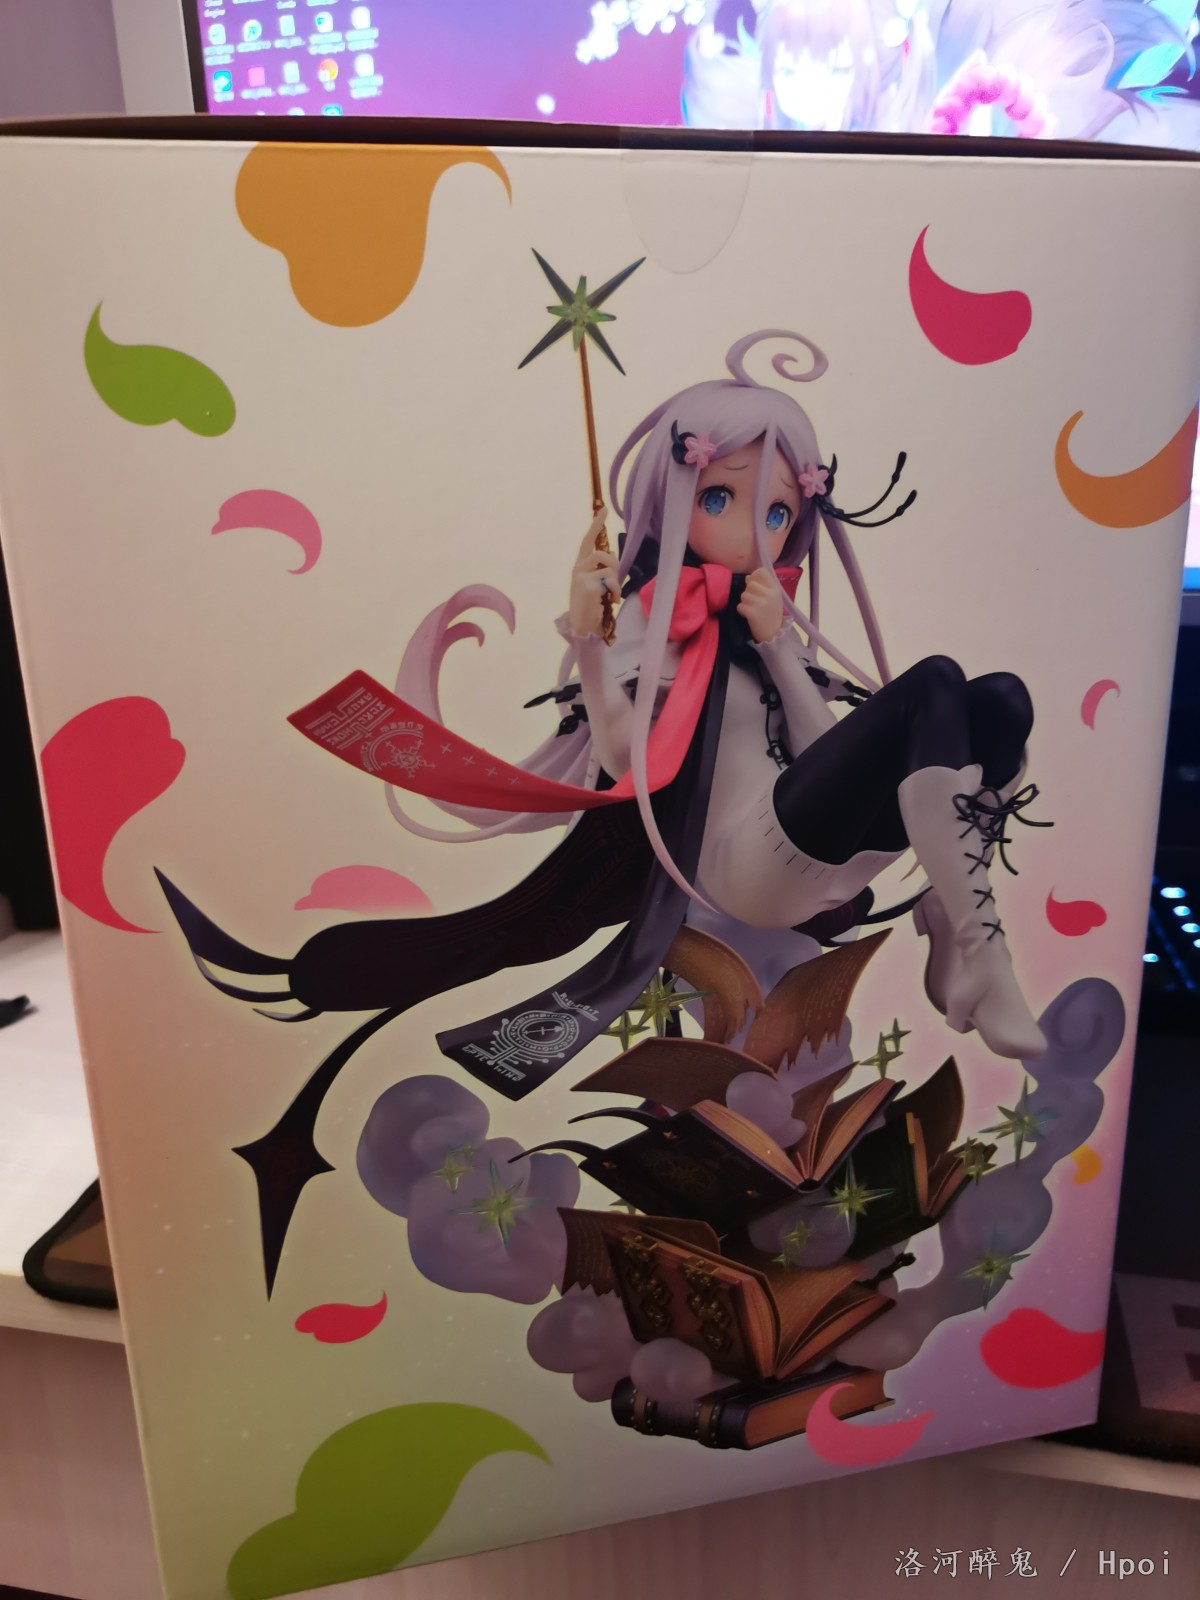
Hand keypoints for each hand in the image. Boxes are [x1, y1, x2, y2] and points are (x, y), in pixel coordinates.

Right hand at [568, 509, 619, 637]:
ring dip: (615, 581)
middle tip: (615, 581)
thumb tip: (612, 553)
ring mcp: (581, 576)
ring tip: (613, 594)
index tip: (604, 510)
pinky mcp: (588, 586)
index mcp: (580, 565)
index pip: (587, 540)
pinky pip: (610, 580)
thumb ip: (601, 568)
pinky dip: (615, 591)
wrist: (582, 626)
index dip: (596, 525)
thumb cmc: (590, 606)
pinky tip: (612, 601)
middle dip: (614, 564)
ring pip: (608, 566)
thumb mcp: (596, 583)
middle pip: (601, 553)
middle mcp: (578, 568)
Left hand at [738, 568, 783, 643]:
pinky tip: (749, 615)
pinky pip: (740, 606)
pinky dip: (742, 611)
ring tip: (752, 609)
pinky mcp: (753, 614)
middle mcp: (770, 594)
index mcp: (775, 588)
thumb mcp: (772, 596)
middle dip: (748, 592)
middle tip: (754, 602)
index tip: (755, 585)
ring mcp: (762, 604)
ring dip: (744, 602)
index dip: (754, 577)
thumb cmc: (771, 613)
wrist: (773, 633)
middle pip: (750, 584)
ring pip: (744, 595)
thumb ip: (762, 585)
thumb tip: (748, 577)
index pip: (761, 572)